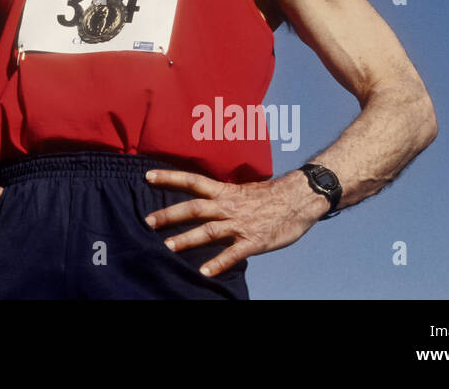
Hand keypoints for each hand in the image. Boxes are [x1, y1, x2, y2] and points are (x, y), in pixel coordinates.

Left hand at [143, 169, 325, 277]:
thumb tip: (205, 197)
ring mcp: (240, 224)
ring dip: (187, 239)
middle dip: (170, 214)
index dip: (169, 177)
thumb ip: (223, 195)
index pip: (192, 180)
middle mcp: (228, 206)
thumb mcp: (243, 188)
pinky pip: (233, 254)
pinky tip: (204, 273)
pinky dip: (218, 263)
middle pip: (194, 208)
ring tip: (167, 247)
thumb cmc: (272, 194)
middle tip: (147, 221)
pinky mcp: (253, 241)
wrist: (300, 198)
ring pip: (209, 231)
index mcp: (225, 191)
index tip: (147, 176)